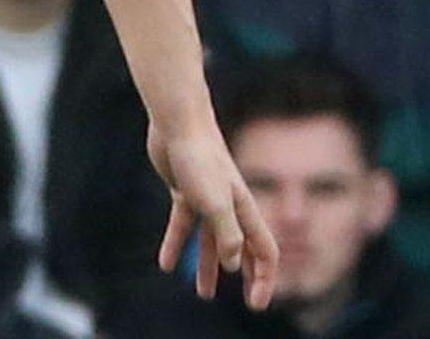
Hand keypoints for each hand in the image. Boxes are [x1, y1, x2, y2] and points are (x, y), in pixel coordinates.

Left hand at [150, 121, 278, 309]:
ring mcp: (207, 199)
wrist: (177, 124)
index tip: (256, 304)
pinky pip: (183, 225)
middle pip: (242, 249)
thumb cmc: (200, 159)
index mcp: (245, 211)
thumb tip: (231, 266)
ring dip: (208, 267)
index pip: (265, 252)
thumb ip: (226, 233)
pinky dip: (176, 244)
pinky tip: (165, 264)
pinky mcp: (184, 192)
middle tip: (246, 304)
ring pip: (211, 242)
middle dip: (245, 277)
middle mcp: (231, 207)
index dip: (264, 279)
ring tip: (203, 294)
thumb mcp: (214, 201)